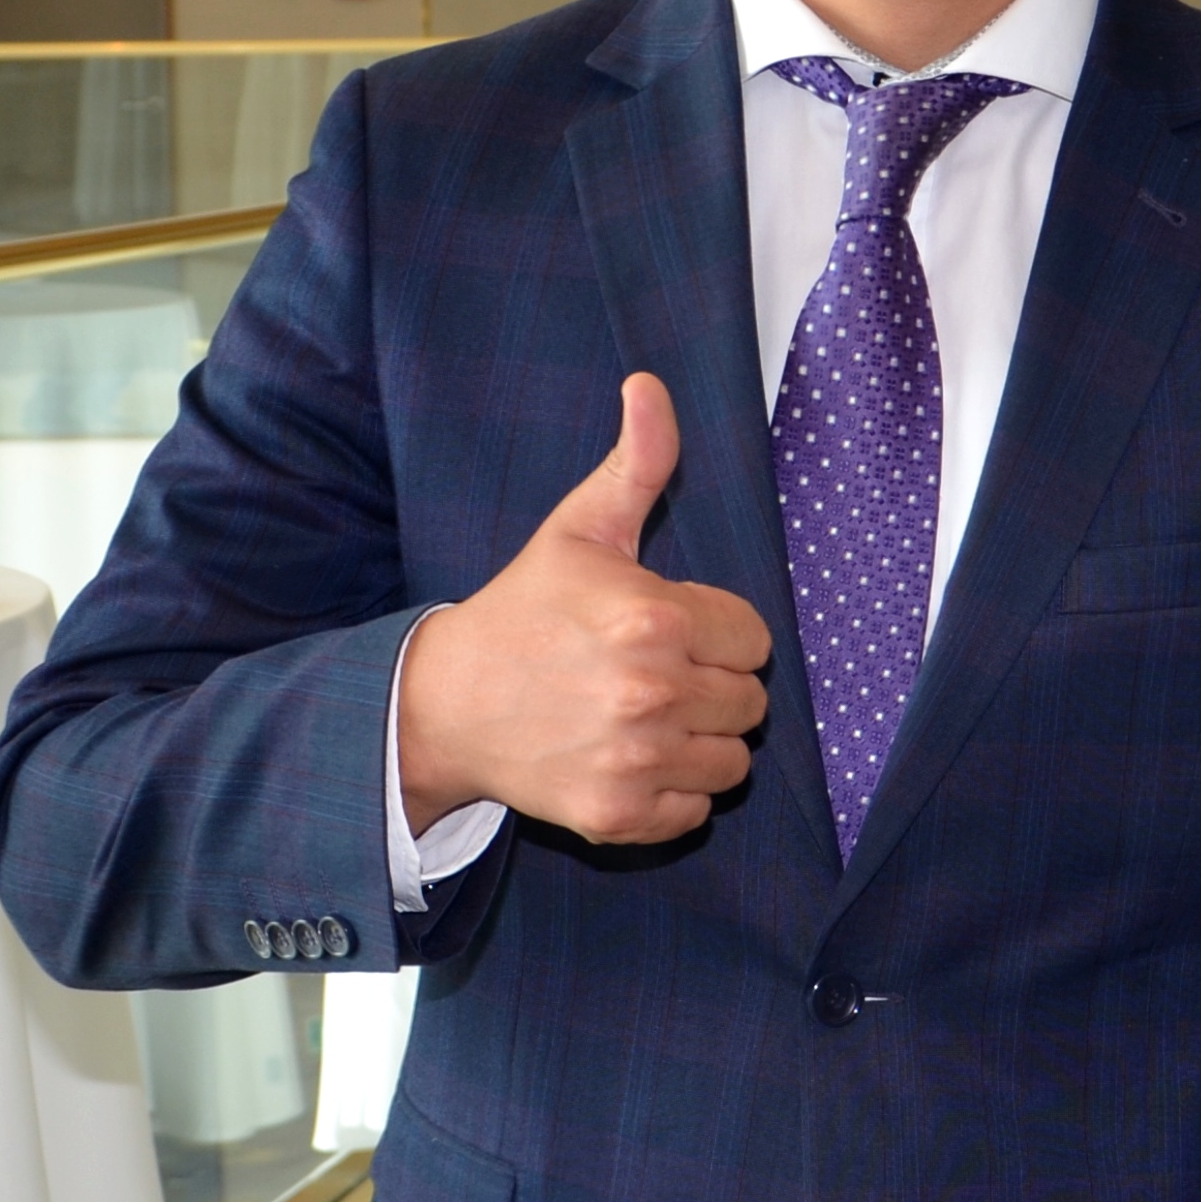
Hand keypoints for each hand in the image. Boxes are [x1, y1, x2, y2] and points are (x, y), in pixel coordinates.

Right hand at [395, 373, 773, 841]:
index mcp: (653, 618)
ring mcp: (634, 760)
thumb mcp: (581, 530)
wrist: (446, 705)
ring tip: (643, 717)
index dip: (717, 632)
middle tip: (652, 674)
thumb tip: (649, 385)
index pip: (754, 639)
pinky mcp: (617, 816)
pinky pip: (695, 811)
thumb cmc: (525, 611)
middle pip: (750, 703)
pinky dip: (671, 793)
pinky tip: (627, 759)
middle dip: (712, 686)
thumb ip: (637, 462)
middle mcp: (650, 693)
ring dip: (699, 742)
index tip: (669, 630)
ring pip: (732, 762)